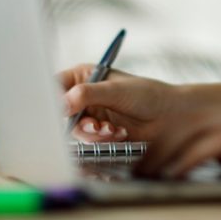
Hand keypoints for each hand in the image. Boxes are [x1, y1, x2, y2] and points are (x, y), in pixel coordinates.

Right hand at [60, 63, 220, 142]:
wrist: (171, 119)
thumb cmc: (149, 96)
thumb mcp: (118, 90)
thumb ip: (89, 94)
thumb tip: (62, 103)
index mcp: (84, 76)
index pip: (54, 86)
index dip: (49, 99)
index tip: (55, 111)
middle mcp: (82, 96)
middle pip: (57, 112)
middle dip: (73, 121)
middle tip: (92, 125)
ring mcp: (88, 116)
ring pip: (71, 131)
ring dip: (91, 133)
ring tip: (113, 130)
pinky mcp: (96, 136)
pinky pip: (85, 143)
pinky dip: (99, 141)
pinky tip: (117, 135)